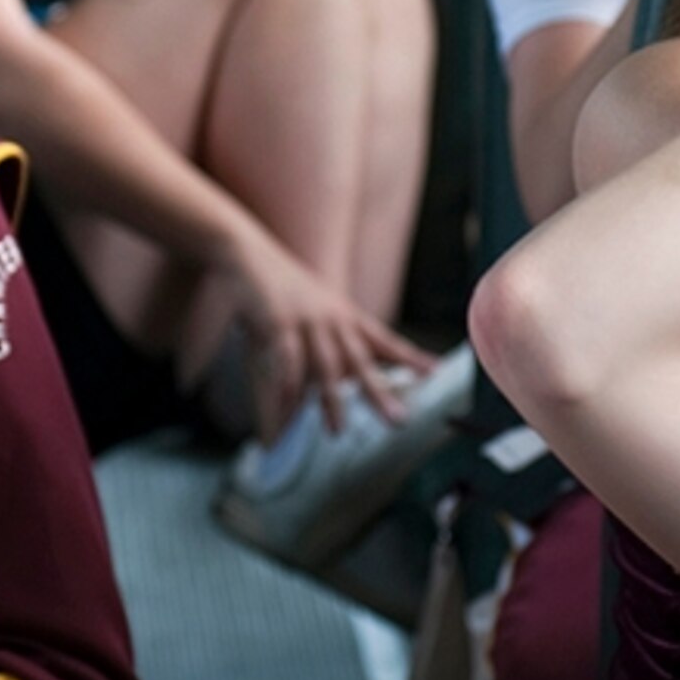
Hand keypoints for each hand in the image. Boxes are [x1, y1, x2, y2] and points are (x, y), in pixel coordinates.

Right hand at [223, 231, 430, 435]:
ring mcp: (306, 320)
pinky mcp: (277, 323)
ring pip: (326, 366)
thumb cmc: (276, 282)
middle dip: (378, 392)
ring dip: (332, 400)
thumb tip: (322, 385)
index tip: (434, 372)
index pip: (382, 339)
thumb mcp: (307, 310)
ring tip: (336, 431)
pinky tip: (287, 415)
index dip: (408, 357)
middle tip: (398, 421)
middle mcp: (330, 318)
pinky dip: (287, 390)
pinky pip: (287, 363)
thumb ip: (318, 347)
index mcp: (342, 314)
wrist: (244, 248)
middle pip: (359, 360)